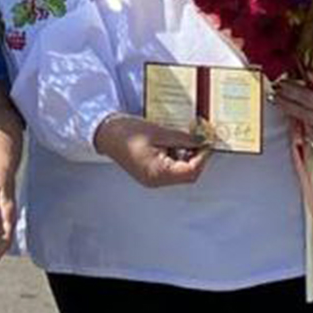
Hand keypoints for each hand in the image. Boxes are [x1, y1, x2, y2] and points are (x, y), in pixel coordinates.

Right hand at [94, 114, 210, 187]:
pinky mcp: (149, 173)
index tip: (207, 142)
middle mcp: (156, 181)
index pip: (191, 171)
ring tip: (183, 138)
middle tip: (198, 140)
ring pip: (179, 172)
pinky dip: (175, 157)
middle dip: (195, 157)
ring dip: (185, 156)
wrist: (106, 133)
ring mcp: (152, 179)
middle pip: (186, 175)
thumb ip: (183, 138)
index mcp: (158, 173)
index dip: (203, 157)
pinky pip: (169, 169)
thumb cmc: (128, 132)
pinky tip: (171, 142)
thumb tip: (201, 141)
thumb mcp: (159, 132)